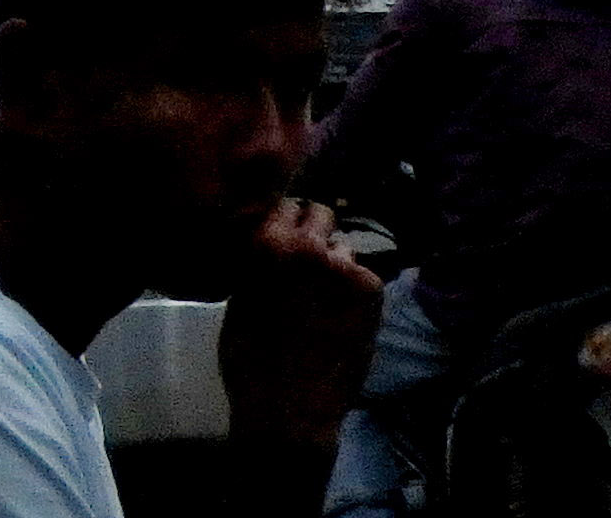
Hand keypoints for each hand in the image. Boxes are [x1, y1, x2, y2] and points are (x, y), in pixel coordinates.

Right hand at [221, 199, 382, 458]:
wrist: (290, 406)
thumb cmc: (249, 356)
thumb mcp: (239, 295)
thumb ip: (258, 260)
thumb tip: (269, 237)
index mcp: (266, 242)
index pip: (283, 203)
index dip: (283, 220)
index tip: (282, 233)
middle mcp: (309, 245)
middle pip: (320, 214)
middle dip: (313, 231)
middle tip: (306, 258)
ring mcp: (345, 268)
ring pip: (344, 247)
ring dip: (334, 261)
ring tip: (325, 292)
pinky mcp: (371, 292)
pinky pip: (363, 275)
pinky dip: (353, 289)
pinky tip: (341, 313)